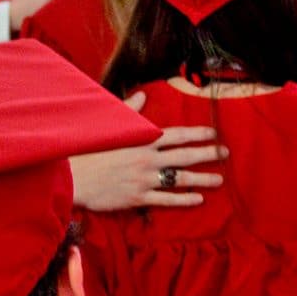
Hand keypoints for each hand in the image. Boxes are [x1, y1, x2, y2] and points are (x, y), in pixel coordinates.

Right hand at [67, 96, 225, 211]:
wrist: (71, 175)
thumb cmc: (89, 147)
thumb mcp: (110, 125)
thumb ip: (130, 111)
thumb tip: (144, 95)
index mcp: (142, 140)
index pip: (177, 134)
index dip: (198, 134)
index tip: (214, 133)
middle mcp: (147, 159)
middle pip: (185, 156)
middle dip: (208, 154)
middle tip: (225, 153)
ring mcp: (144, 179)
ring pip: (180, 179)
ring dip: (202, 179)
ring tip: (219, 180)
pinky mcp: (137, 197)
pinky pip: (166, 200)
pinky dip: (183, 200)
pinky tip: (198, 199)